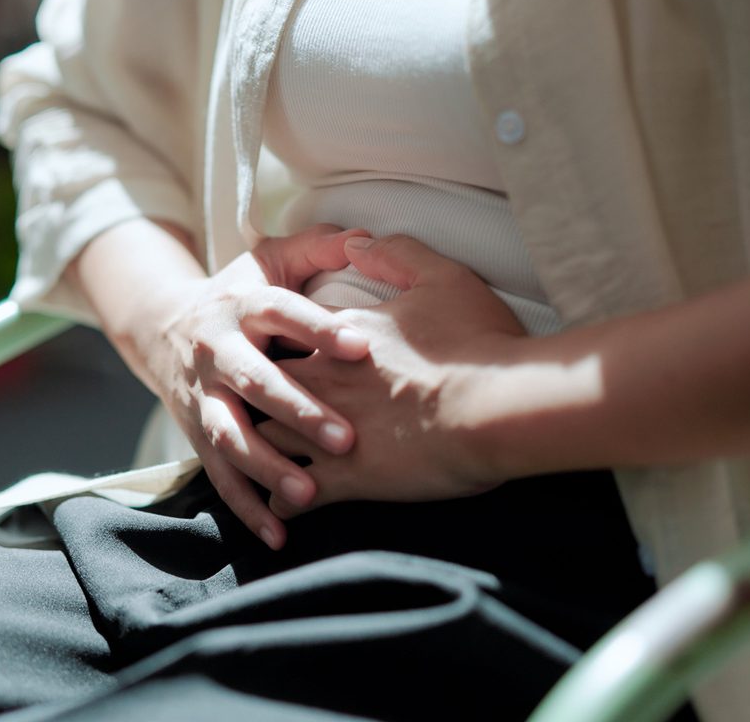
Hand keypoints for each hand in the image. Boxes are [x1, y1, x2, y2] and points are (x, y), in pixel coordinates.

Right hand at [104, 224, 371, 548]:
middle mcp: (218, 350)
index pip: (282, 312)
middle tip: (346, 438)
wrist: (163, 330)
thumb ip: (317, 247)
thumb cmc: (240, 294)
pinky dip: (246, 506)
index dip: (318, 327)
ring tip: (307, 494)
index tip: (362, 345)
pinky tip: (279, 533)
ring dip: (266, 467)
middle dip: (298, 411)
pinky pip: (219, 475)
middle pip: (255, 381)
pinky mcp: (196, 435)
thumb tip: (364, 237)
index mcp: (243, 303)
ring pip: (229, 435)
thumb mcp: (269, 259)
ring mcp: (204, 397)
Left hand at [256, 235, 527, 514]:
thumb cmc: (477, 342)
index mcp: (340, 335)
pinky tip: (281, 507)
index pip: (289, 332)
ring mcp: (327, 430)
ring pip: (265, 441)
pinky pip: (293, 495)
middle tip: (252, 404)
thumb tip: (355, 242)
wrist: (498, 408)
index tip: (279, 348)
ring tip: (257, 460)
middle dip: (254, 394)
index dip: (281, 341)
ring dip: (258, 450)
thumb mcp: (443, 278)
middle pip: (263, 384)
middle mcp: (323, 380)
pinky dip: (282, 501)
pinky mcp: (344, 479)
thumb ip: (396, 253)